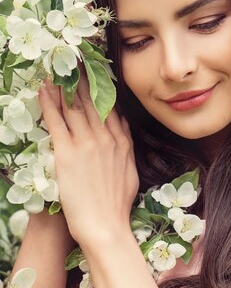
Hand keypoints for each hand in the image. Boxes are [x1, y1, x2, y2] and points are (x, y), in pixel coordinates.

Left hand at [38, 66, 139, 247]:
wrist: (105, 226)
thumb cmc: (117, 204)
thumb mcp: (130, 170)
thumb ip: (126, 145)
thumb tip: (122, 125)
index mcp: (121, 140)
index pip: (109, 106)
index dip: (99, 86)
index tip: (92, 72)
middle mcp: (105, 137)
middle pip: (91, 101)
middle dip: (81, 79)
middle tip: (73, 61)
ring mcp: (86, 144)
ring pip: (73, 107)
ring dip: (63, 86)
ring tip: (57, 69)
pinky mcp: (67, 153)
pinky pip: (56, 121)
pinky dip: (48, 103)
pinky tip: (43, 89)